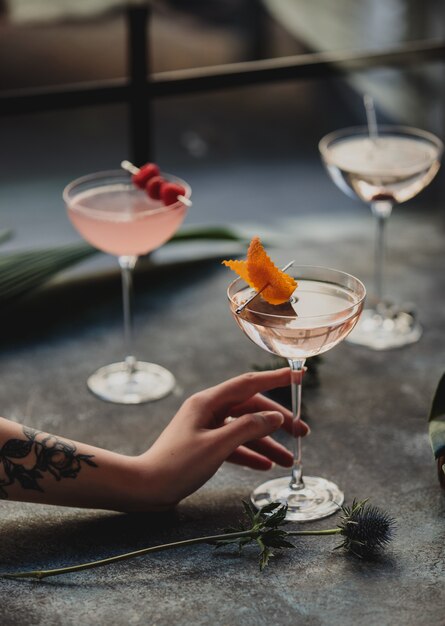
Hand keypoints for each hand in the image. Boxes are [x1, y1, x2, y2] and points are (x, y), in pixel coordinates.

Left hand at [137, 368, 308, 509]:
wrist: (146, 488)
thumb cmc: (177, 464)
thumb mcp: (217, 446)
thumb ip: (248, 428)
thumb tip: (275, 417)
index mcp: (208, 402)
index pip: (248, 383)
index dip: (275, 378)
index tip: (298, 375)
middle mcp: (208, 410)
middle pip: (251, 408)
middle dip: (277, 421)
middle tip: (302, 432)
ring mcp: (206, 428)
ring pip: (244, 429)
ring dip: (267, 443)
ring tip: (289, 460)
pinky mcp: (204, 446)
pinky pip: (234, 444)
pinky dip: (250, 453)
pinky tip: (266, 465)